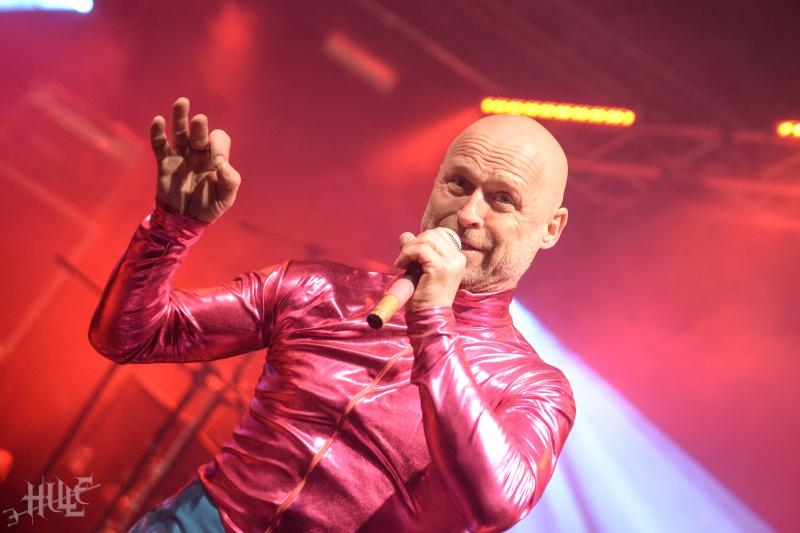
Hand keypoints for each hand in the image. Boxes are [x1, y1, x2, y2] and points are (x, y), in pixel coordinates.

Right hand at [150, 97, 240, 221]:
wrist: (184, 221)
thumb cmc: (208, 208)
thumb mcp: (225, 198)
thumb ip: (230, 181)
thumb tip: (221, 163)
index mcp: (216, 159)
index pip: (219, 141)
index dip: (219, 146)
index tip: (216, 162)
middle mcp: (199, 154)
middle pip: (199, 133)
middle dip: (200, 127)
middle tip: (200, 120)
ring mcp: (181, 157)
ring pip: (180, 133)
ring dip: (180, 118)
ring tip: (182, 102)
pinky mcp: (165, 163)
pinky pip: (160, 146)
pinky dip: (157, 133)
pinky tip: (158, 120)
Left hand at [394, 228, 465, 310]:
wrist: (430, 317)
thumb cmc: (425, 296)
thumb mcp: (421, 268)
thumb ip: (416, 250)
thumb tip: (405, 235)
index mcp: (457, 258)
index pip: (439, 234)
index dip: (421, 240)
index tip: (412, 256)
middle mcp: (457, 258)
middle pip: (431, 234)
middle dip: (413, 243)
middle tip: (404, 260)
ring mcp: (451, 262)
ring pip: (426, 238)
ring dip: (408, 248)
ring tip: (402, 263)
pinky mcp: (440, 267)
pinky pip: (419, 249)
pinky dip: (407, 254)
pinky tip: (402, 265)